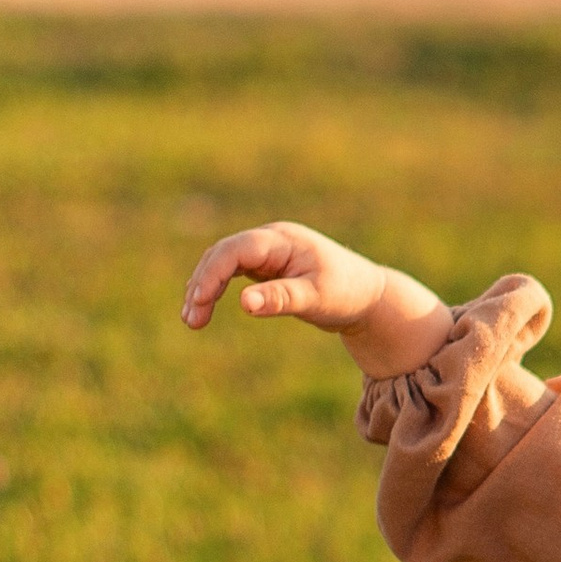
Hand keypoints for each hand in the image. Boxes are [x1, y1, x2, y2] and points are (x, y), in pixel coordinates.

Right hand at [180, 222, 453, 375]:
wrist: (368, 295)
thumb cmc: (346, 295)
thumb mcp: (315, 299)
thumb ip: (281, 299)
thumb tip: (244, 304)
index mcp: (282, 241)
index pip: (235, 250)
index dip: (212, 274)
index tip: (199, 303)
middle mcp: (271, 240)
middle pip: (223, 254)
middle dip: (202, 284)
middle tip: (192, 321)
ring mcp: (267, 251)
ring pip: (223, 261)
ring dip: (204, 287)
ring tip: (192, 321)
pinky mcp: (266, 264)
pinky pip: (231, 270)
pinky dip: (215, 287)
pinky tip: (203, 308)